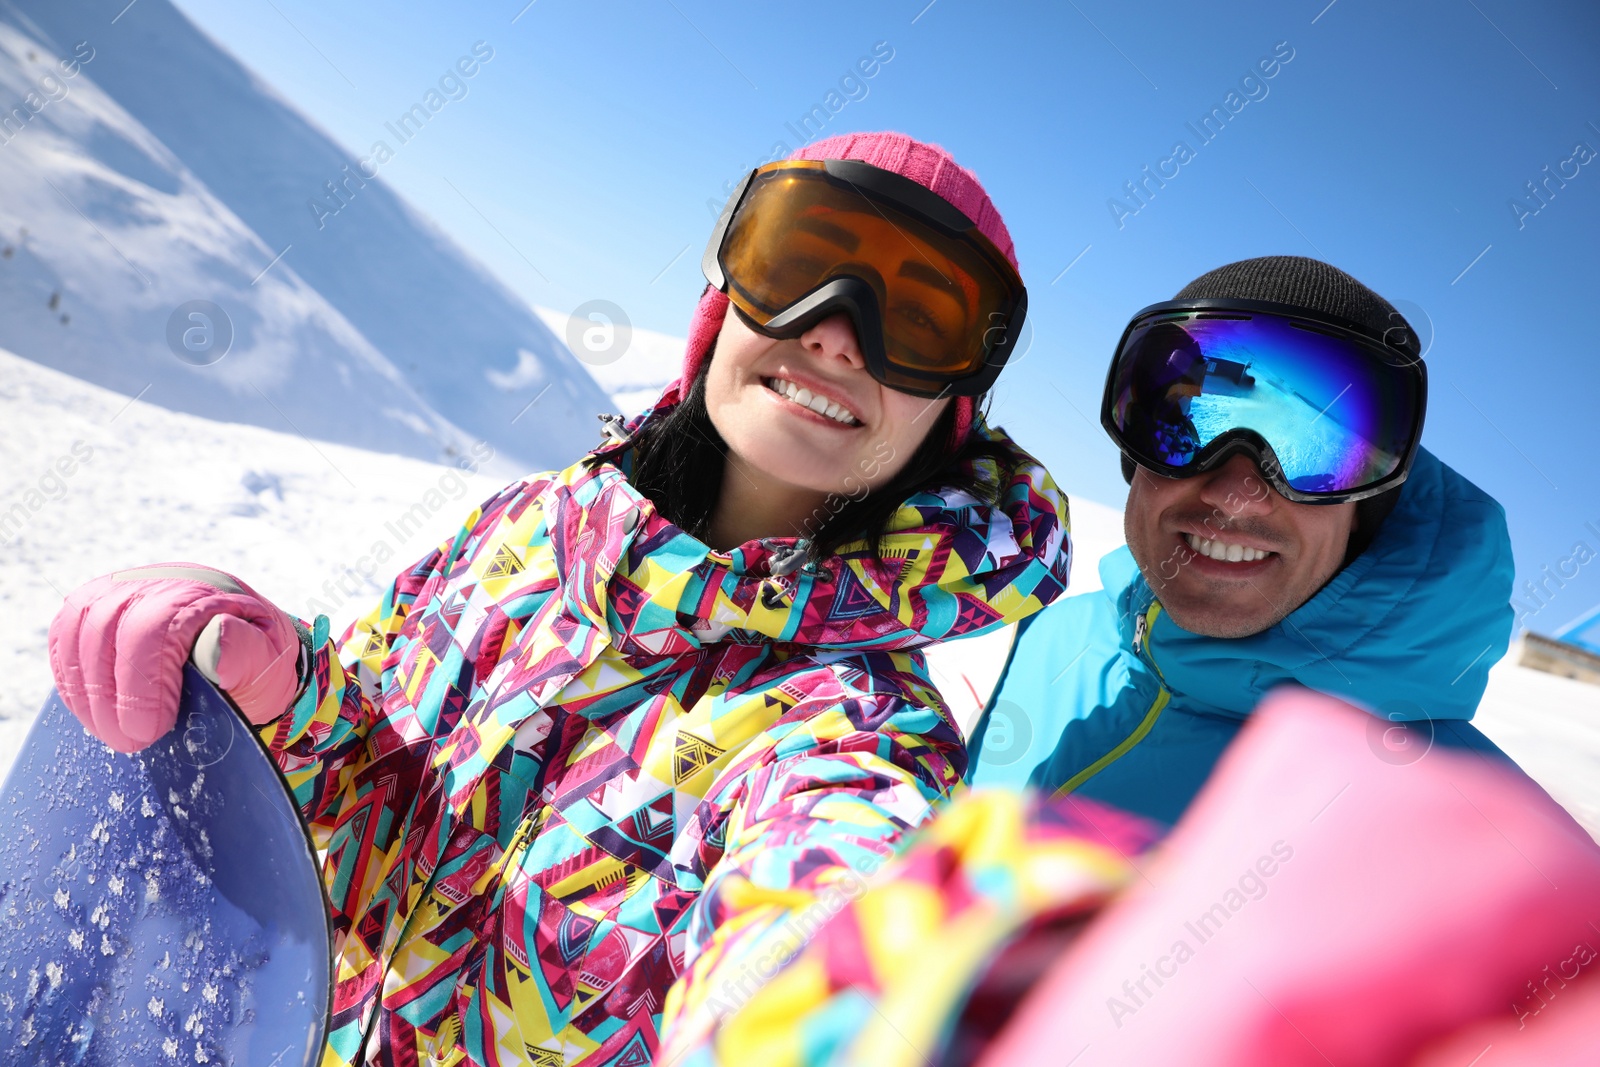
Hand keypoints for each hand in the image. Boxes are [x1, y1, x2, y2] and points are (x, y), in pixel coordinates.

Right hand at [48, 564, 304, 751]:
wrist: (242, 650)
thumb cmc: (253, 661)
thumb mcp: (265, 663)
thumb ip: (243, 654)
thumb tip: (213, 642)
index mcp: (200, 591)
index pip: (153, 629)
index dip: (143, 686)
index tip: (151, 730)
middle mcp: (156, 581)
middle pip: (107, 629)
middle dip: (112, 696)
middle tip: (132, 742)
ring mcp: (120, 590)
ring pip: (78, 631)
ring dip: (89, 692)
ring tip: (114, 733)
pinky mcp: (93, 607)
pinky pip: (64, 637)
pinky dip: (73, 679)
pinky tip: (94, 710)